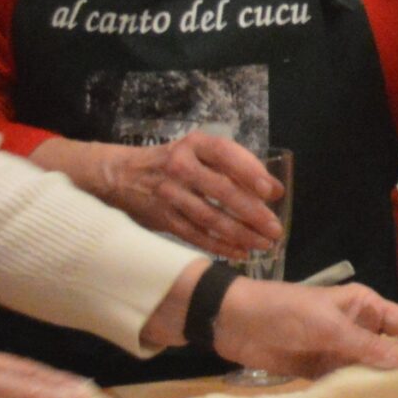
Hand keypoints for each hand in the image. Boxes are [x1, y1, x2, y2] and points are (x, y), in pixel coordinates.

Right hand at [68, 134, 281, 259]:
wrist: (122, 175)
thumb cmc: (172, 162)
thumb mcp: (198, 152)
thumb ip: (233, 167)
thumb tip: (275, 190)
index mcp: (194, 145)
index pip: (227, 154)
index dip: (251, 172)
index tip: (272, 192)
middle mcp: (180, 166)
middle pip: (222, 190)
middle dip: (252, 213)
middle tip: (275, 229)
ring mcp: (169, 193)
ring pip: (210, 217)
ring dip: (240, 234)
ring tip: (263, 244)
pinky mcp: (162, 217)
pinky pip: (194, 235)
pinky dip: (218, 246)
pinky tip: (239, 253)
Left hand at [212, 279, 397, 379]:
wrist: (235, 321)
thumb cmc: (284, 311)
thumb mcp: (328, 326)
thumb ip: (365, 346)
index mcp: (364, 306)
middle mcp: (357, 328)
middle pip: (391, 350)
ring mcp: (338, 350)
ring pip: (369, 369)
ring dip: (377, 385)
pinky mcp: (320, 369)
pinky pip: (346, 382)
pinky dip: (354, 394)